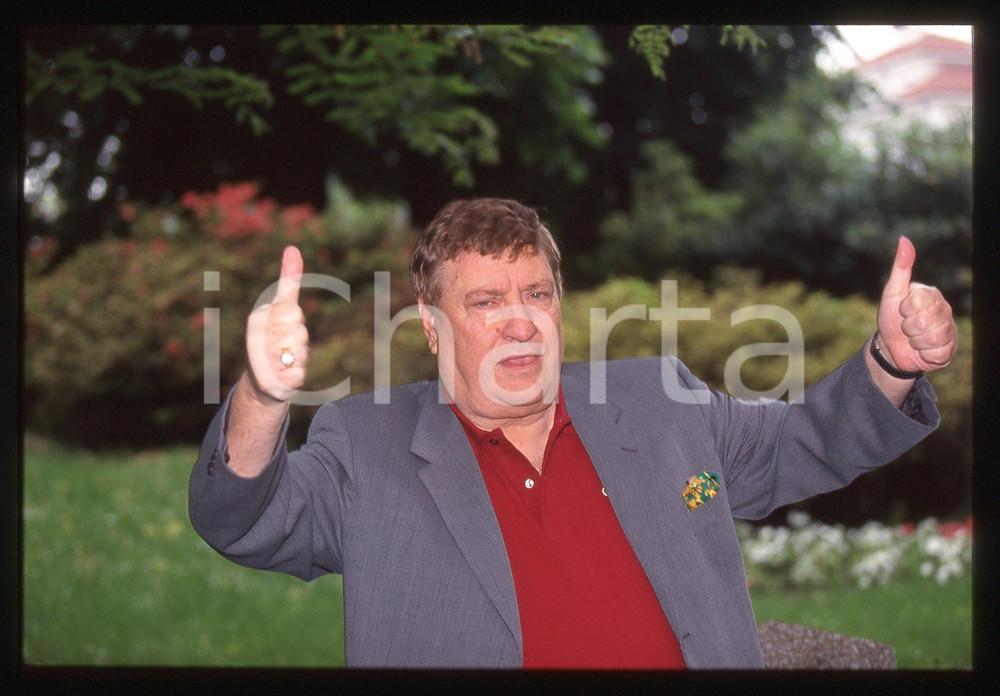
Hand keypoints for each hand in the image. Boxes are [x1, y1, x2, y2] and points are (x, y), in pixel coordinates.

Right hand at [245, 246, 309, 402]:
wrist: (261, 379)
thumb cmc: (274, 337)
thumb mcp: (280, 306)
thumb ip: (288, 279)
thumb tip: (292, 248)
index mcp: (257, 318)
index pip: (292, 311)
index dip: (294, 319)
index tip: (284, 324)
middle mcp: (255, 339)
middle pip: (300, 332)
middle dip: (299, 339)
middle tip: (285, 345)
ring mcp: (261, 362)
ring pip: (301, 354)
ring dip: (299, 358)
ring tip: (284, 360)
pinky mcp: (271, 384)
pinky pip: (299, 375)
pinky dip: (297, 376)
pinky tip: (284, 376)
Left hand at [876, 236, 956, 373]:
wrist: (891, 348)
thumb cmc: (891, 318)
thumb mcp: (892, 292)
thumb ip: (901, 267)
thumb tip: (904, 239)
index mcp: (931, 295)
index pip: (919, 301)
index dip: (905, 309)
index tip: (901, 310)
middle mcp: (944, 310)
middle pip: (925, 321)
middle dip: (908, 327)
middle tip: (906, 327)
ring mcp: (948, 330)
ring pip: (932, 338)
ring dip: (915, 341)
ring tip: (913, 338)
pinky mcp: (948, 349)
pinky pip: (937, 353)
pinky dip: (924, 354)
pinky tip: (922, 350)